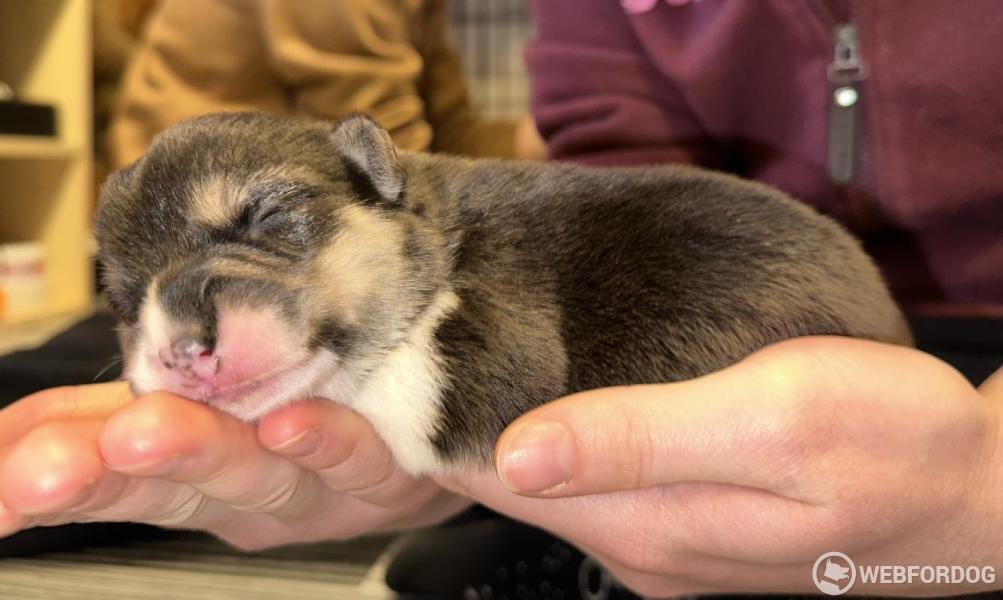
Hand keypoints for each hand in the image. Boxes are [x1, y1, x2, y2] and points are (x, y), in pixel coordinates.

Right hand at [0, 384, 470, 549]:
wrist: (412, 444)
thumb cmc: (287, 422)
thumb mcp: (183, 419)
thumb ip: (96, 423)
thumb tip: (1, 436)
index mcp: (184, 473)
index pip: (104, 472)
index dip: (44, 477)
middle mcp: (240, 486)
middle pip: (170, 484)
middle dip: (102, 475)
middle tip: (43, 471)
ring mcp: (310, 482)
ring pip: (254, 471)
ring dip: (198, 450)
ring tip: (144, 432)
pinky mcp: (379, 466)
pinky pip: (354, 454)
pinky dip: (323, 441)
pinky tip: (290, 424)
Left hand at [439, 337, 1002, 596]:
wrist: (971, 496)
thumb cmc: (888, 439)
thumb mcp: (769, 418)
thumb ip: (640, 436)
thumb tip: (519, 452)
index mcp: (642, 518)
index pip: (499, 477)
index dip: (434, 429)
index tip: (381, 379)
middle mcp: (638, 544)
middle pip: (515, 486)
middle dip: (455, 428)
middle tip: (405, 358)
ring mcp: (664, 543)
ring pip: (553, 486)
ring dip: (505, 436)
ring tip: (458, 372)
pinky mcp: (692, 528)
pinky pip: (600, 485)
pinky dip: (562, 446)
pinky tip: (552, 409)